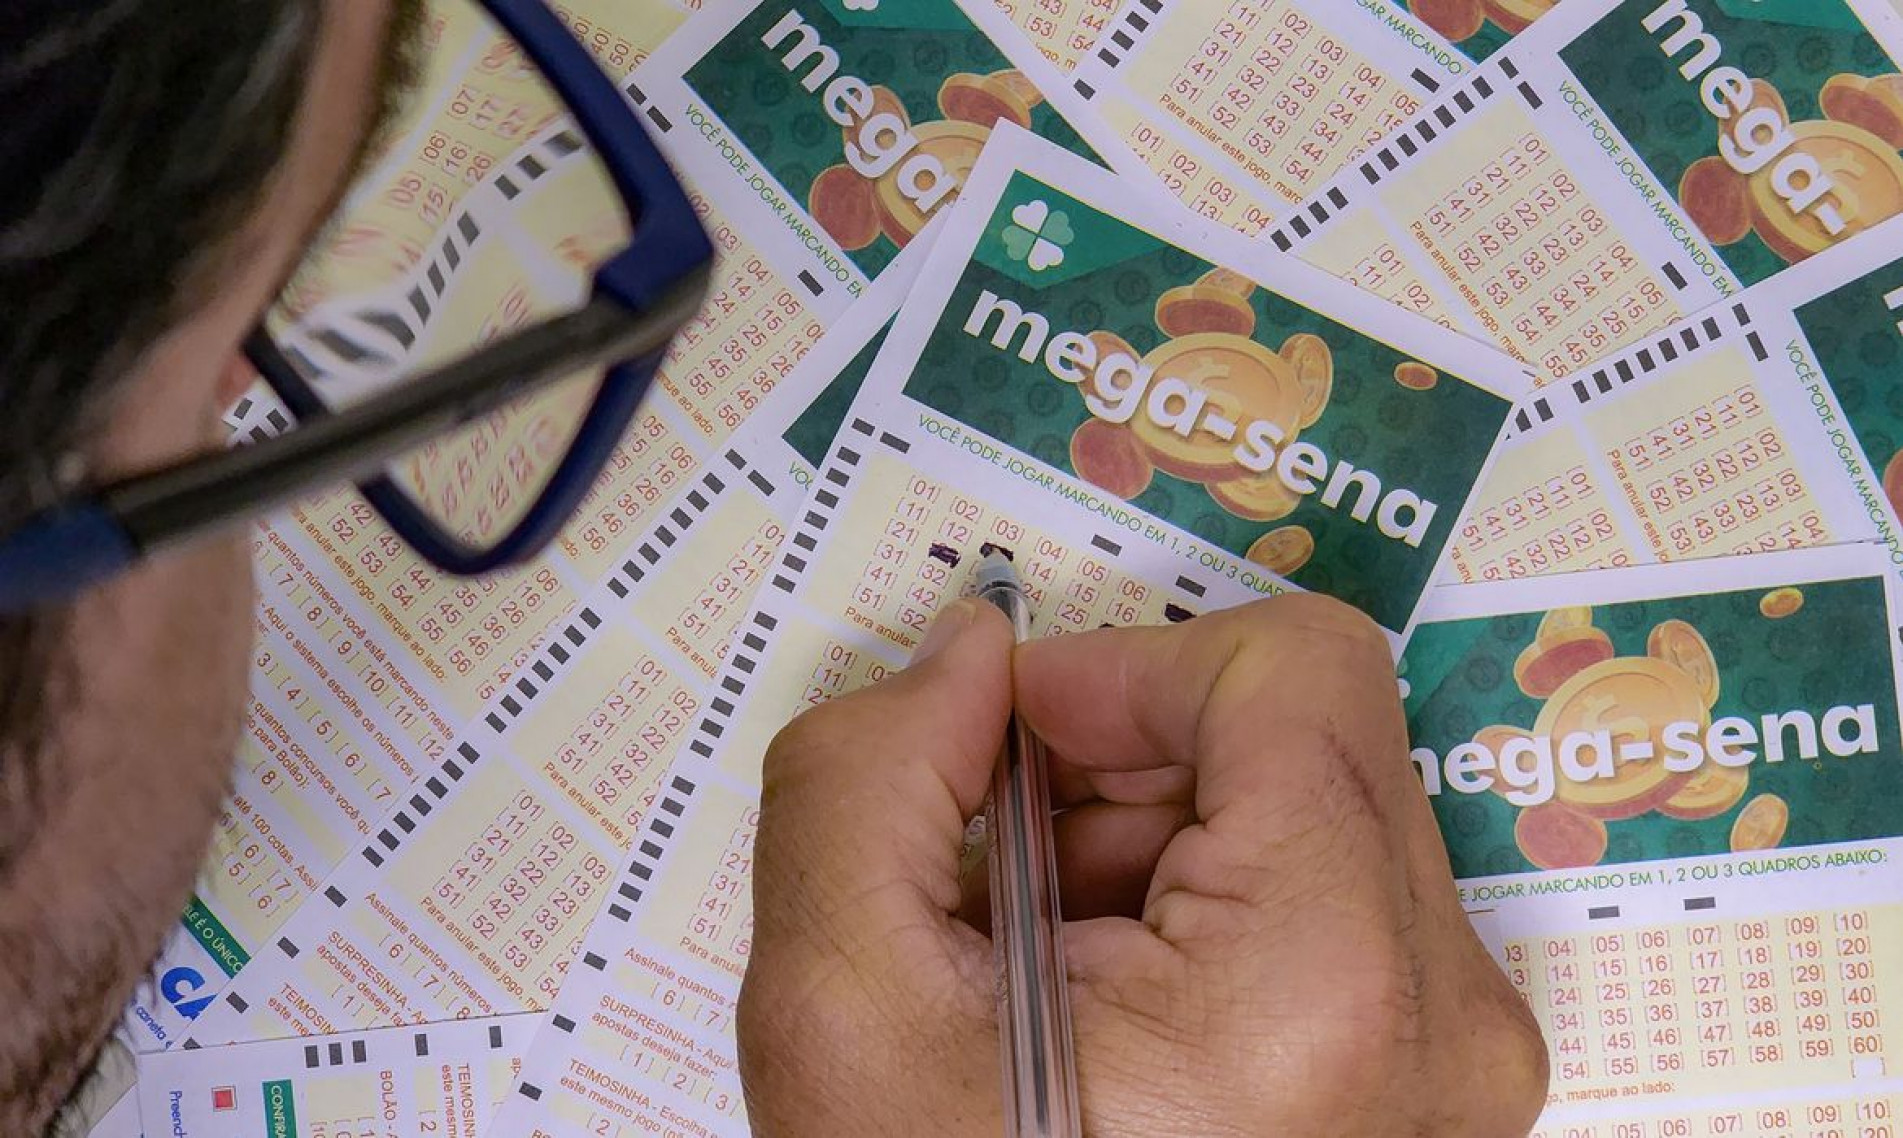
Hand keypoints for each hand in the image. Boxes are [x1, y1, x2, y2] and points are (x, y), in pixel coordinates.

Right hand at [737, 595, 1547, 1135]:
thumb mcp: (841, 1007)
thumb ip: (872, 774)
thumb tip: (970, 654)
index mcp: (1327, 984)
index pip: (1291, 668)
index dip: (1126, 671)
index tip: (1013, 742)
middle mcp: (1443, 1017)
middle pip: (1299, 739)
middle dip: (1124, 772)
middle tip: (1004, 876)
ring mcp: (1456, 1056)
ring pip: (1306, 809)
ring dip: (1151, 843)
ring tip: (1046, 965)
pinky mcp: (1432, 1075)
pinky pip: (1324, 897)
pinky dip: (1198, 906)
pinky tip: (1105, 1004)